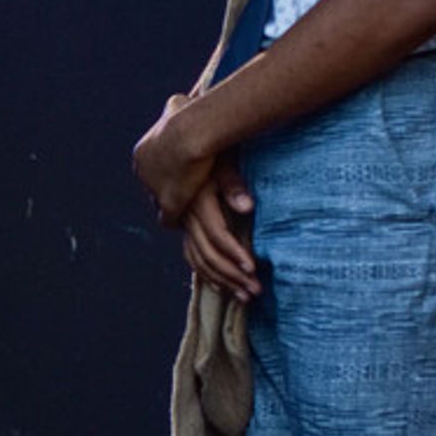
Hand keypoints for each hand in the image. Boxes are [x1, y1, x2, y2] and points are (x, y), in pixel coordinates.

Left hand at [133, 94, 214, 224]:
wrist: (192, 132)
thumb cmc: (190, 114)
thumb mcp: (179, 104)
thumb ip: (177, 105)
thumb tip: (179, 97)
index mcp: (142, 152)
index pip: (152, 166)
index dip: (166, 169)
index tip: (178, 170)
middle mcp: (142, 171)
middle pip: (153, 184)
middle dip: (166, 186)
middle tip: (184, 189)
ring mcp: (153, 189)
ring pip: (158, 201)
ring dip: (170, 203)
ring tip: (187, 207)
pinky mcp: (167, 204)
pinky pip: (167, 219)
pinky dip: (175, 219)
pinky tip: (186, 221)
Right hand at [181, 158, 258, 301]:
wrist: (180, 137)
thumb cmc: (207, 146)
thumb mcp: (221, 161)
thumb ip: (232, 185)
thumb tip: (248, 207)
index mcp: (195, 200)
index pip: (216, 236)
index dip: (234, 255)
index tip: (253, 271)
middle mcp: (185, 215)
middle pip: (207, 254)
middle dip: (232, 276)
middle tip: (255, 292)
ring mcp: (182, 220)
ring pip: (198, 259)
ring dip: (222, 280)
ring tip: (245, 298)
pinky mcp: (183, 222)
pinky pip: (191, 254)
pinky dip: (206, 273)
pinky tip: (221, 286)